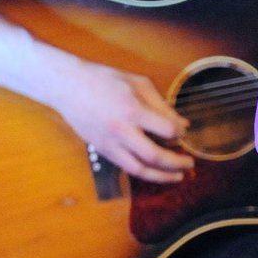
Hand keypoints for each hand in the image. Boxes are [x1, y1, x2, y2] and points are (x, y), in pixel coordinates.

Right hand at [52, 61, 192, 182]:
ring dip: (161, 176)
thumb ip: (162, 105)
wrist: (68, 87)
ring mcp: (109, 143)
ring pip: (138, 169)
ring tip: (177, 176)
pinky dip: (143, 172)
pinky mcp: (101, 150)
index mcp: (132, 110)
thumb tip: (182, 125)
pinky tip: (155, 172)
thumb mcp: (138, 83)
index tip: (183, 132)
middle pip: (154, 156)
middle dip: (176, 163)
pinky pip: (125, 167)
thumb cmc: (105, 80)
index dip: (179, 134)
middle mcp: (121, 130)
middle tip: (190, 163)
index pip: (166, 130)